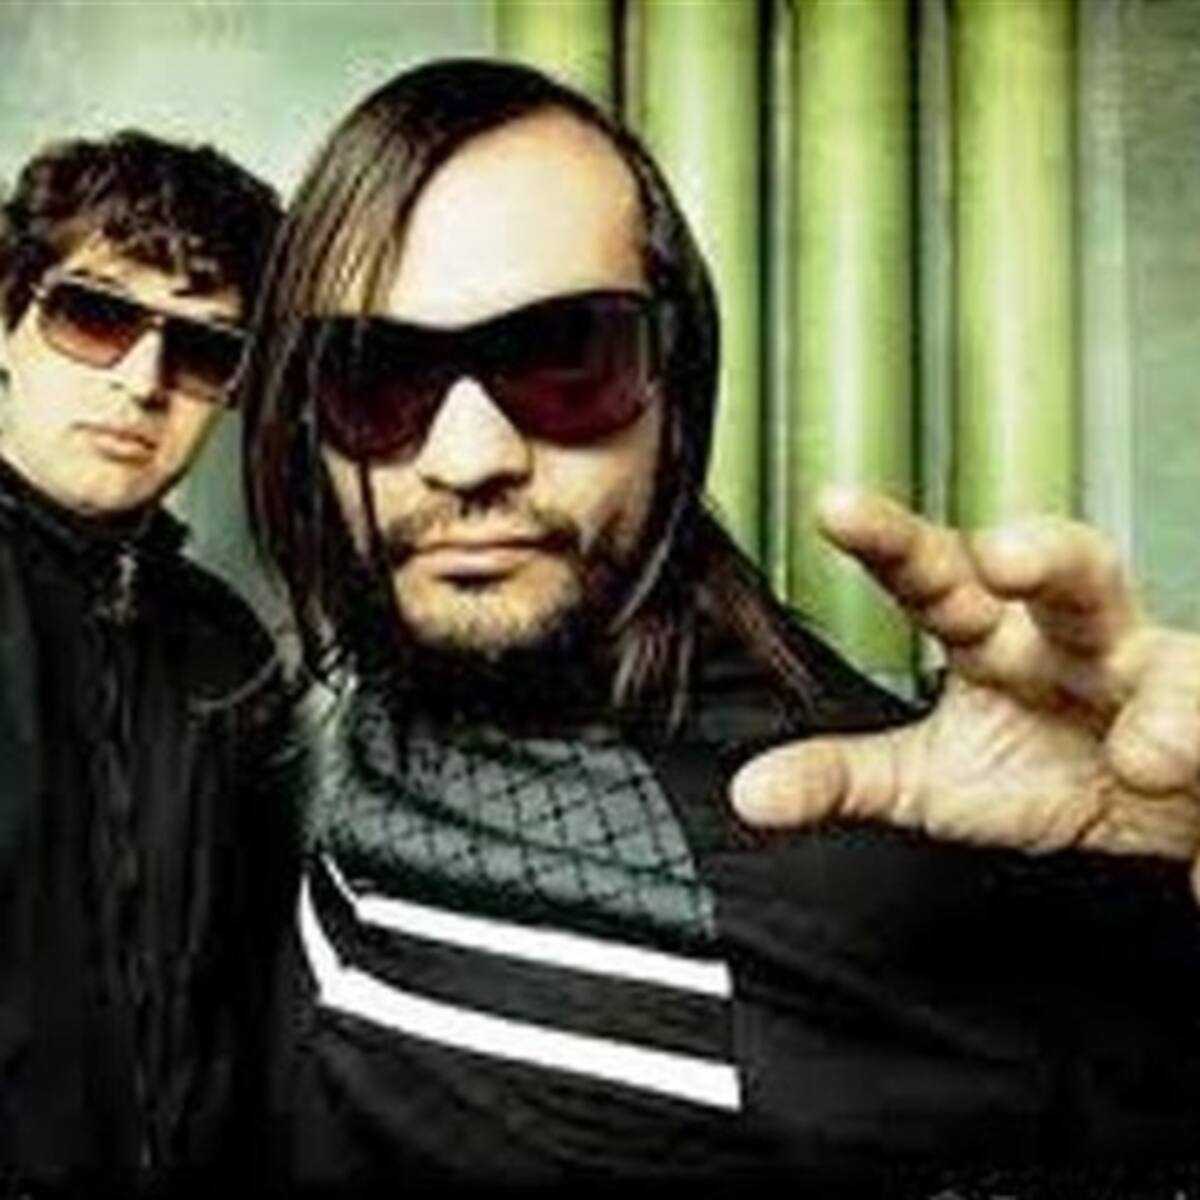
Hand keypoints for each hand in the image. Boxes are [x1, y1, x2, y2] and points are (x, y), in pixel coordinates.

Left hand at [731, 488, 1199, 900]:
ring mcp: (1150, 680)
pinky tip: (1170, 770)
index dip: (887, 538)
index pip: (934, 575)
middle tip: (1006, 558)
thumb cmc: (1032, 769)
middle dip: (1044, 556)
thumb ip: (838, 776)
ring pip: (1169, 660)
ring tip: (1143, 752)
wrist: (1145, 813)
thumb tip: (748, 794)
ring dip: (1163, 700)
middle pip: (1067, 573)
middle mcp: (1070, 638)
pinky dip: (1197, 751)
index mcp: (990, 636)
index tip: (833, 506)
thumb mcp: (925, 779)